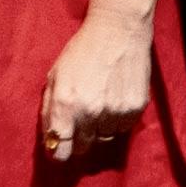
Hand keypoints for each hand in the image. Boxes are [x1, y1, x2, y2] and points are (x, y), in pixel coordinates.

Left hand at [35, 4, 155, 174]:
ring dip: (98, 129)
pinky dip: (116, 121)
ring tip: (98, 103)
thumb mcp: (55, 77)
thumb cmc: (81, 53)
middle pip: (83, 147)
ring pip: (104, 139)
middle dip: (77, 139)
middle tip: (79, 119)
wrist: (117, 33)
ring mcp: (115, 112)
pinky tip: (113, 100)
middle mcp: (91, 112)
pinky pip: (122, 129)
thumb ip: (50, 109)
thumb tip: (50, 138)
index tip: (57, 151)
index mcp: (65, 103)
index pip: (60, 148)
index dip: (57, 153)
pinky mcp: (135, 109)